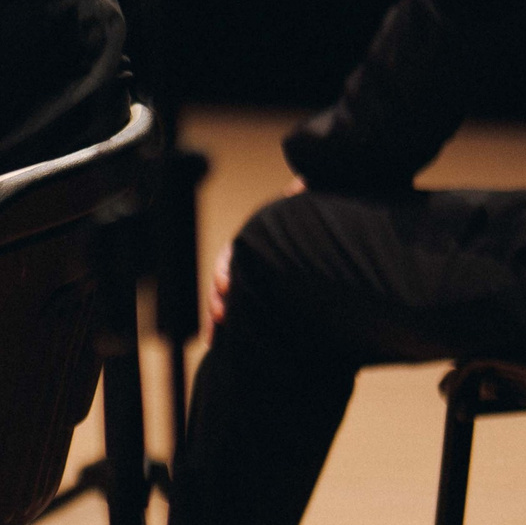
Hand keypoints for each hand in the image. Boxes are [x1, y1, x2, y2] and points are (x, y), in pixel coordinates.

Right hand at [207, 178, 301, 327]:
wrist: (312, 249)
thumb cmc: (306, 230)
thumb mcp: (302, 213)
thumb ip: (300, 197)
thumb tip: (304, 181)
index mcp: (252, 244)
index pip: (231, 255)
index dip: (226, 269)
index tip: (226, 284)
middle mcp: (244, 265)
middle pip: (222, 282)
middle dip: (218, 299)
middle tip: (221, 314)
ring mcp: (245, 284)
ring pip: (223, 300)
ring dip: (217, 316)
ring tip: (215, 335)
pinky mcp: (250, 302)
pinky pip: (231, 316)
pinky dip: (220, 330)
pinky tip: (213, 343)